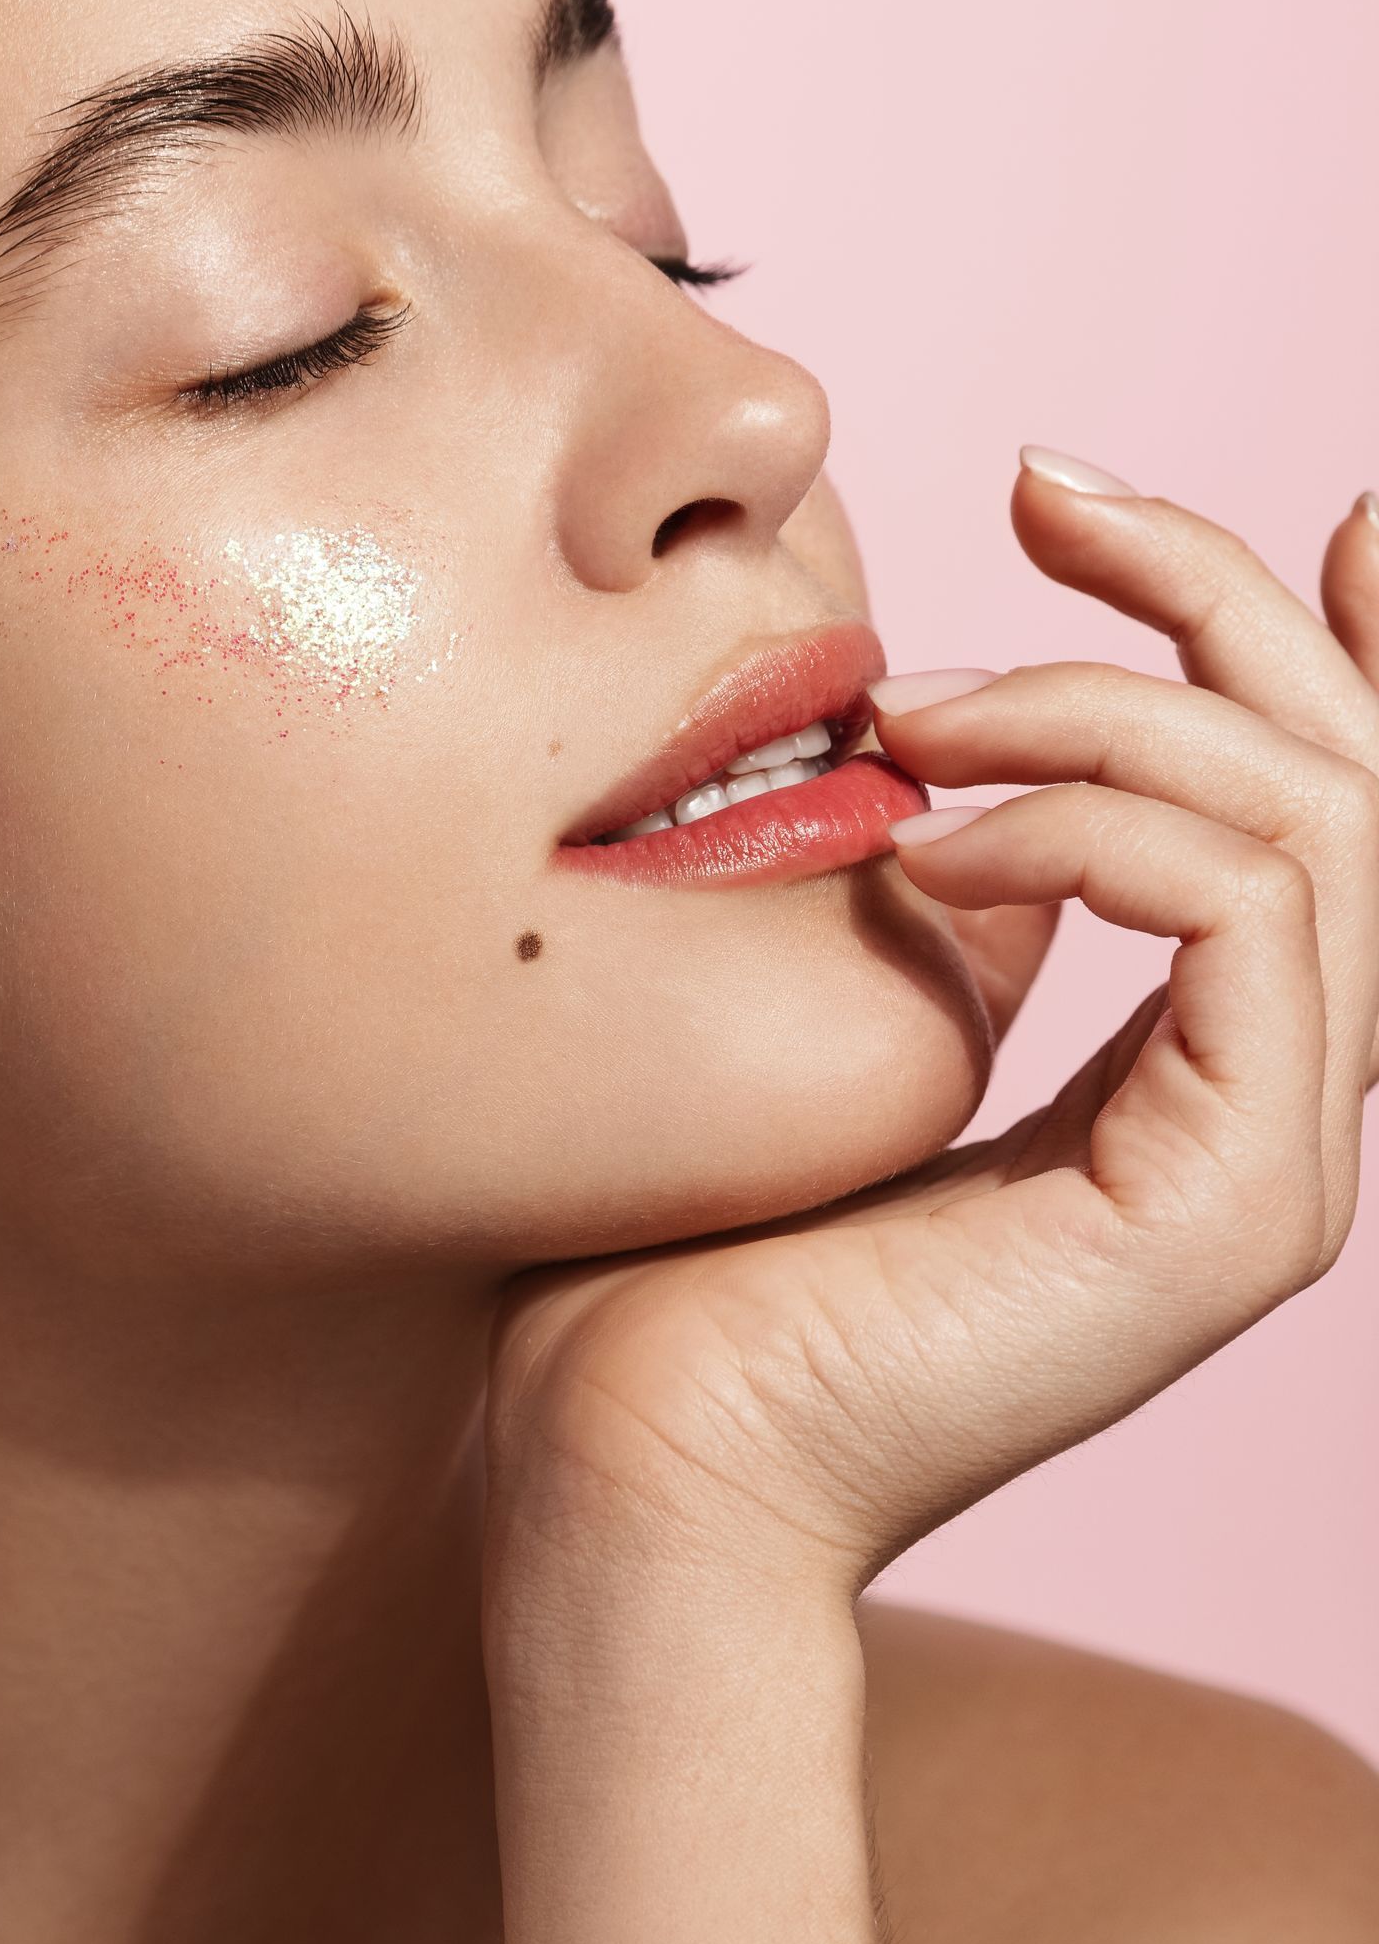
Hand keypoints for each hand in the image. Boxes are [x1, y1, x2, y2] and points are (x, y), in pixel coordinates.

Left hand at [485, 467, 1378, 1632]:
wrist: (636, 1460)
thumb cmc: (687, 1253)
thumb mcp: (856, 1018)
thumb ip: (969, 906)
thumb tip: (975, 764)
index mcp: (1191, 1072)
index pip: (1310, 805)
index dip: (1268, 624)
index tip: (1107, 492)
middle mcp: (1266, 1111)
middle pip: (1353, 776)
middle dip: (1205, 589)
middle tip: (1038, 483)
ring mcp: (1272, 1169)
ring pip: (1316, 819)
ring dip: (1105, 707)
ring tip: (907, 725)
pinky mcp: (1232, 1206)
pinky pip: (1254, 911)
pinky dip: (1100, 822)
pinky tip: (932, 836)